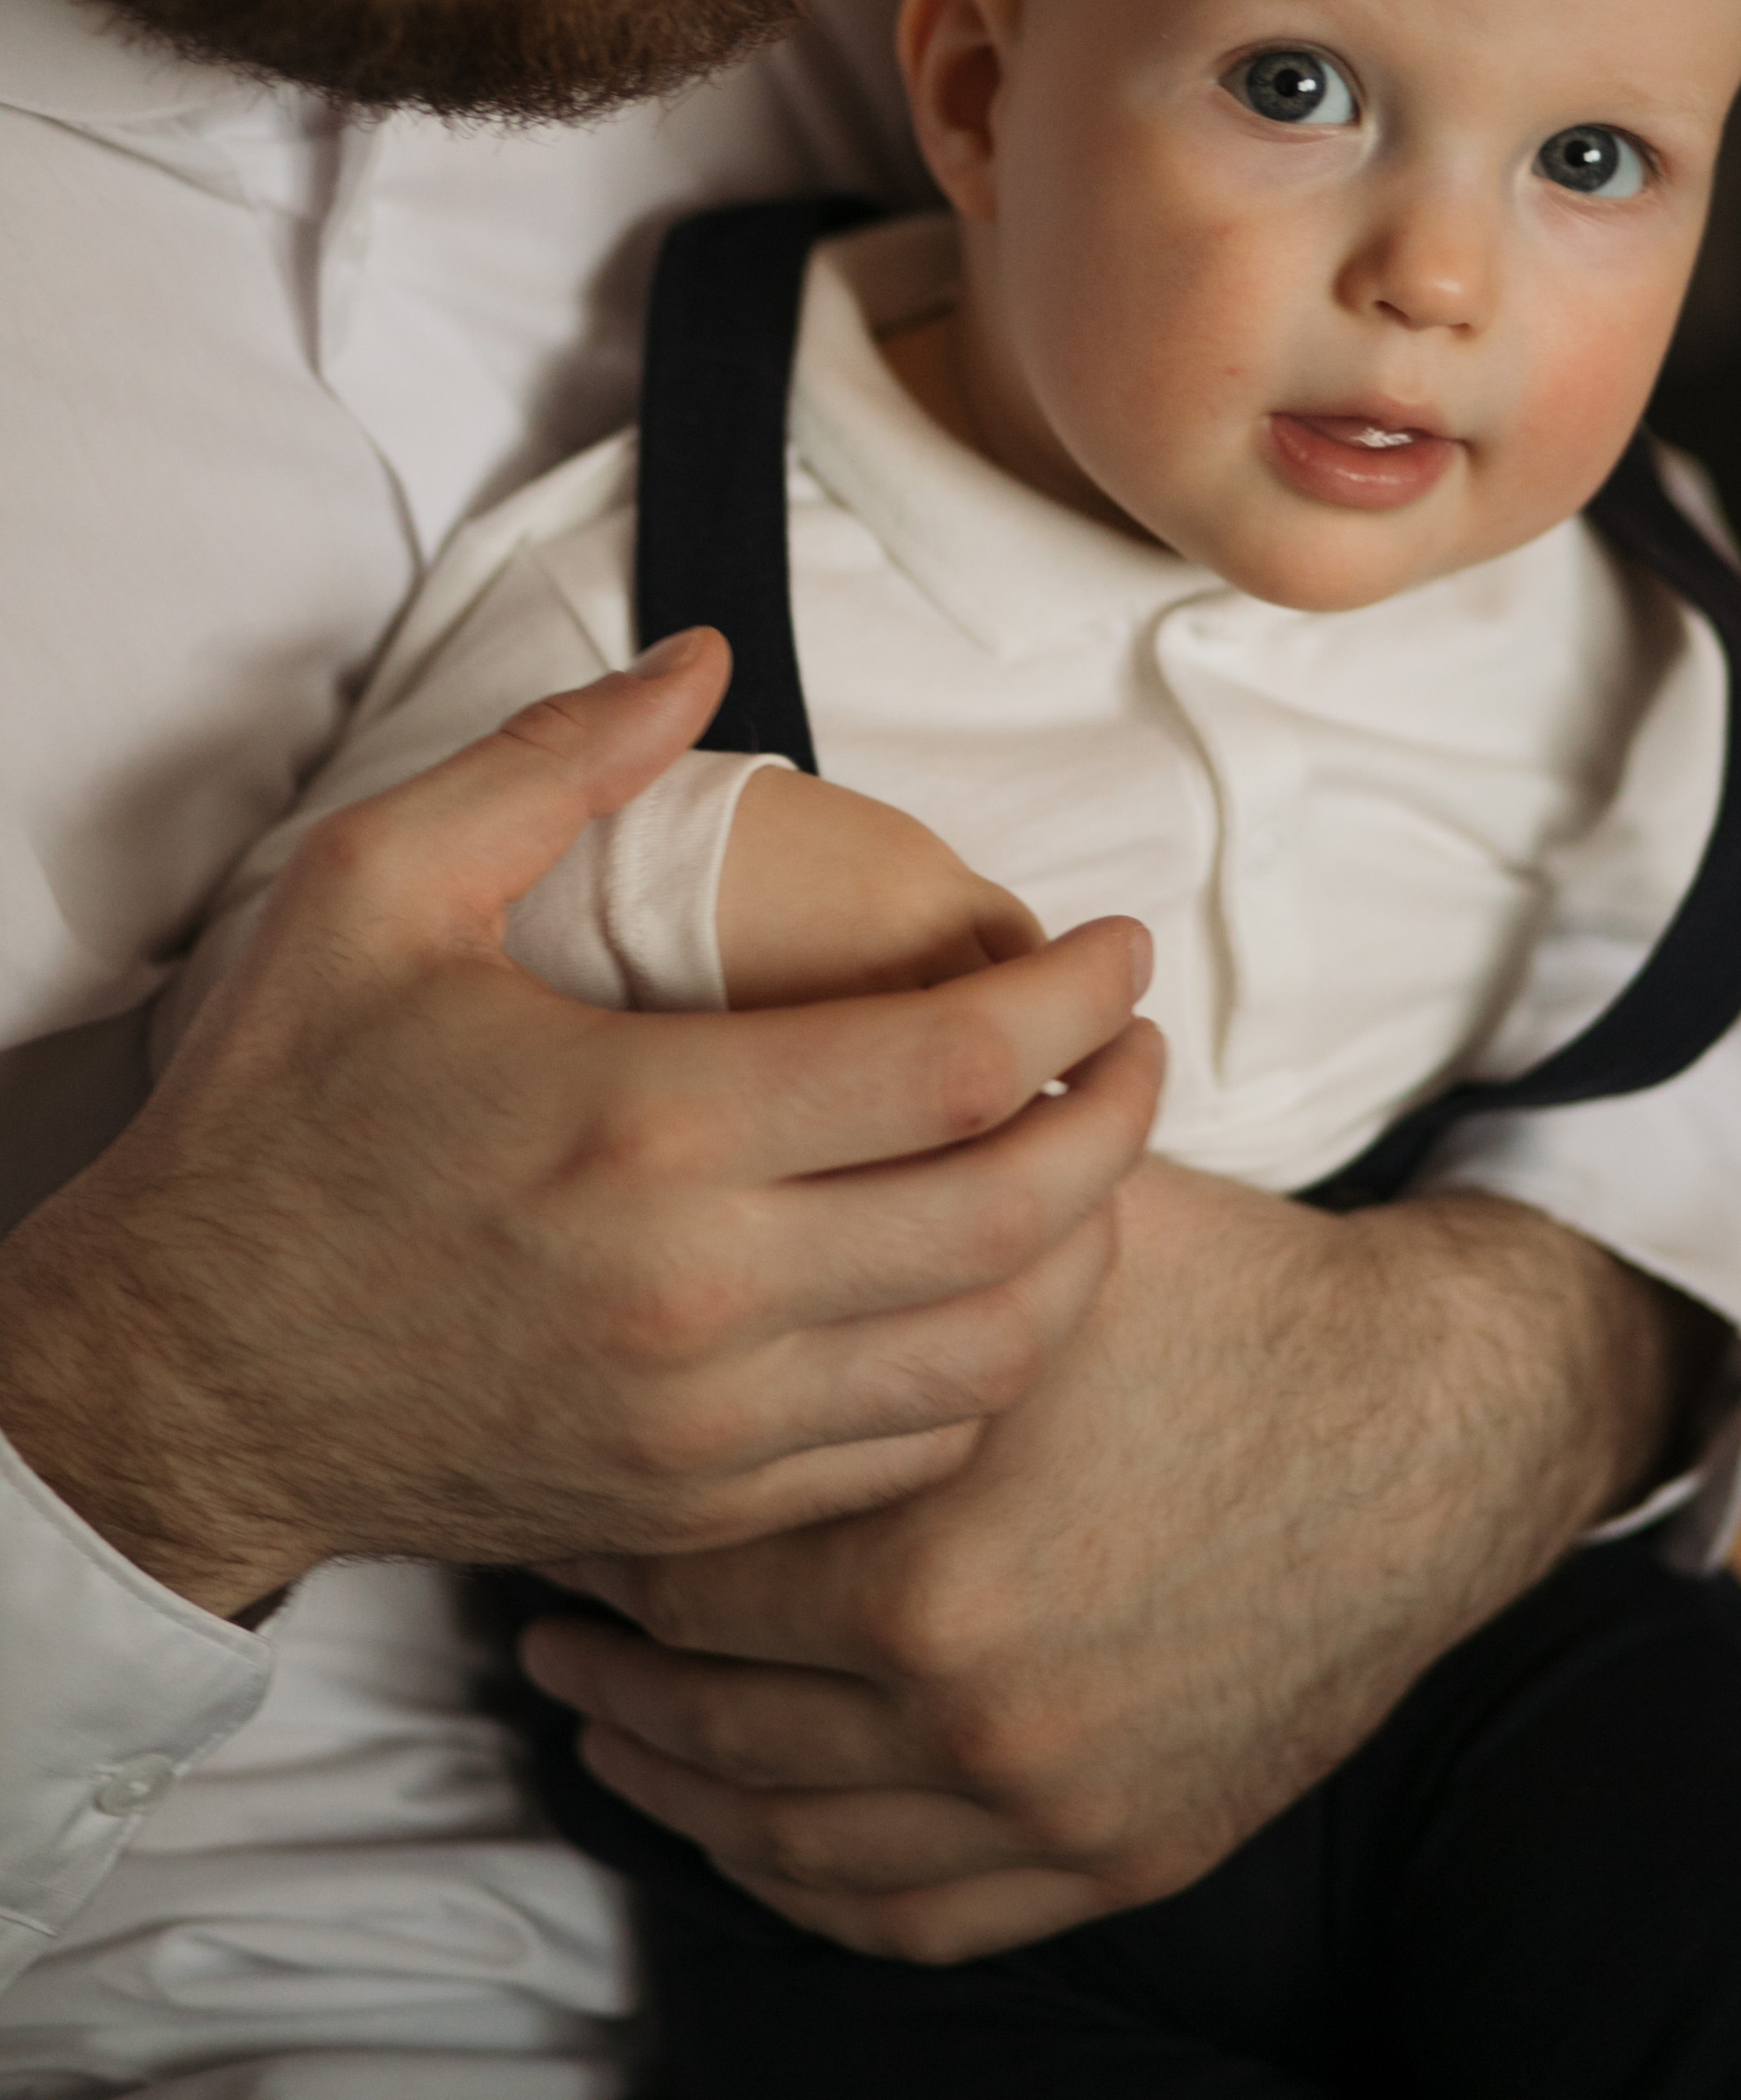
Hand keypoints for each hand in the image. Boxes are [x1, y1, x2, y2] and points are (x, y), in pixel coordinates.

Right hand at [0, 632, 1159, 1617]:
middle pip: (1014, 1217)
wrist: (180, 1375)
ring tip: (1089, 1147)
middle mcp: (701, 1293)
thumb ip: (554, 761)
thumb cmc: (280, 1120)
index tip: (1121, 945)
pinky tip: (986, 1275)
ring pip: (991, 1353)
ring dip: (1083, 1246)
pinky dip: (988, 1361)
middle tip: (1142, 1035)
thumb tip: (703, 653)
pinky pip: (910, 1446)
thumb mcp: (377, 892)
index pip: (956, 1067)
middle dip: (1123, 1114)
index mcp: (648, 1125)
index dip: (1079, 995)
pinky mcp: (693, 1505)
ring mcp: (705, 1422)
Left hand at [522, 1162, 1700, 1962]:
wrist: (1434, 1424)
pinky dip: (798, 1876)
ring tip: (600, 1709)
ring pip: (783, 1832)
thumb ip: (880, 1225)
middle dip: (608, 1645)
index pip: (686, 1567)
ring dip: (670, 1773)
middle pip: (710, 1707)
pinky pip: (904, 1913)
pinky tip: (740, 1823)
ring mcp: (1046, 1807)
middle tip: (545, 1591)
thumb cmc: (1233, 1305)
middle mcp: (972, 1720)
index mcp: (925, 1569)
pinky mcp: (1117, 1855)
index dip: (605, 1520)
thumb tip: (712, 1166)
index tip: (565, 1478)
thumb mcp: (1044, 1239)